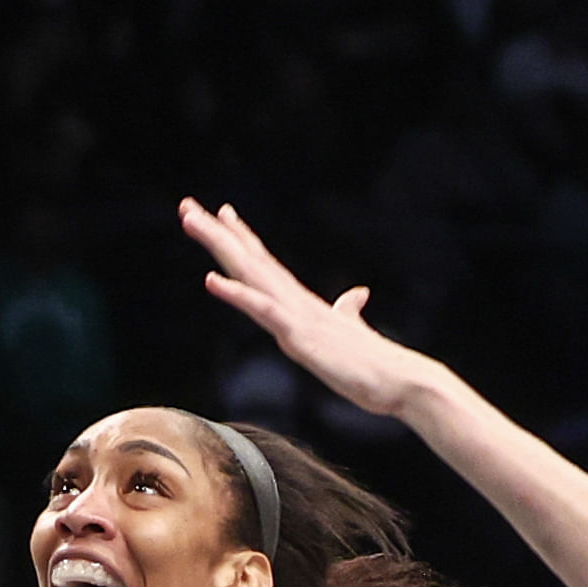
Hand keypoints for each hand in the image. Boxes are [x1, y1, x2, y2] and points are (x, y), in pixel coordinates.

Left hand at [179, 199, 444, 419]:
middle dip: (216, 233)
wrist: (401, 381)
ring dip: (218, 246)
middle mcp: (295, 302)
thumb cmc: (376, 365)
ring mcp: (296, 316)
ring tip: (190, 221)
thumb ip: (349, 312)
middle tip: (186, 205)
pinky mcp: (299, 336)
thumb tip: (356, 295)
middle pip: (248, 259)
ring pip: (249, 273)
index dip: (242, 238)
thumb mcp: (352, 333)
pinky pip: (262, 310)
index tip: (221, 213)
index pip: (265, 263)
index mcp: (302, 304)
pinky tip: (211, 279)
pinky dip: (236, 293)